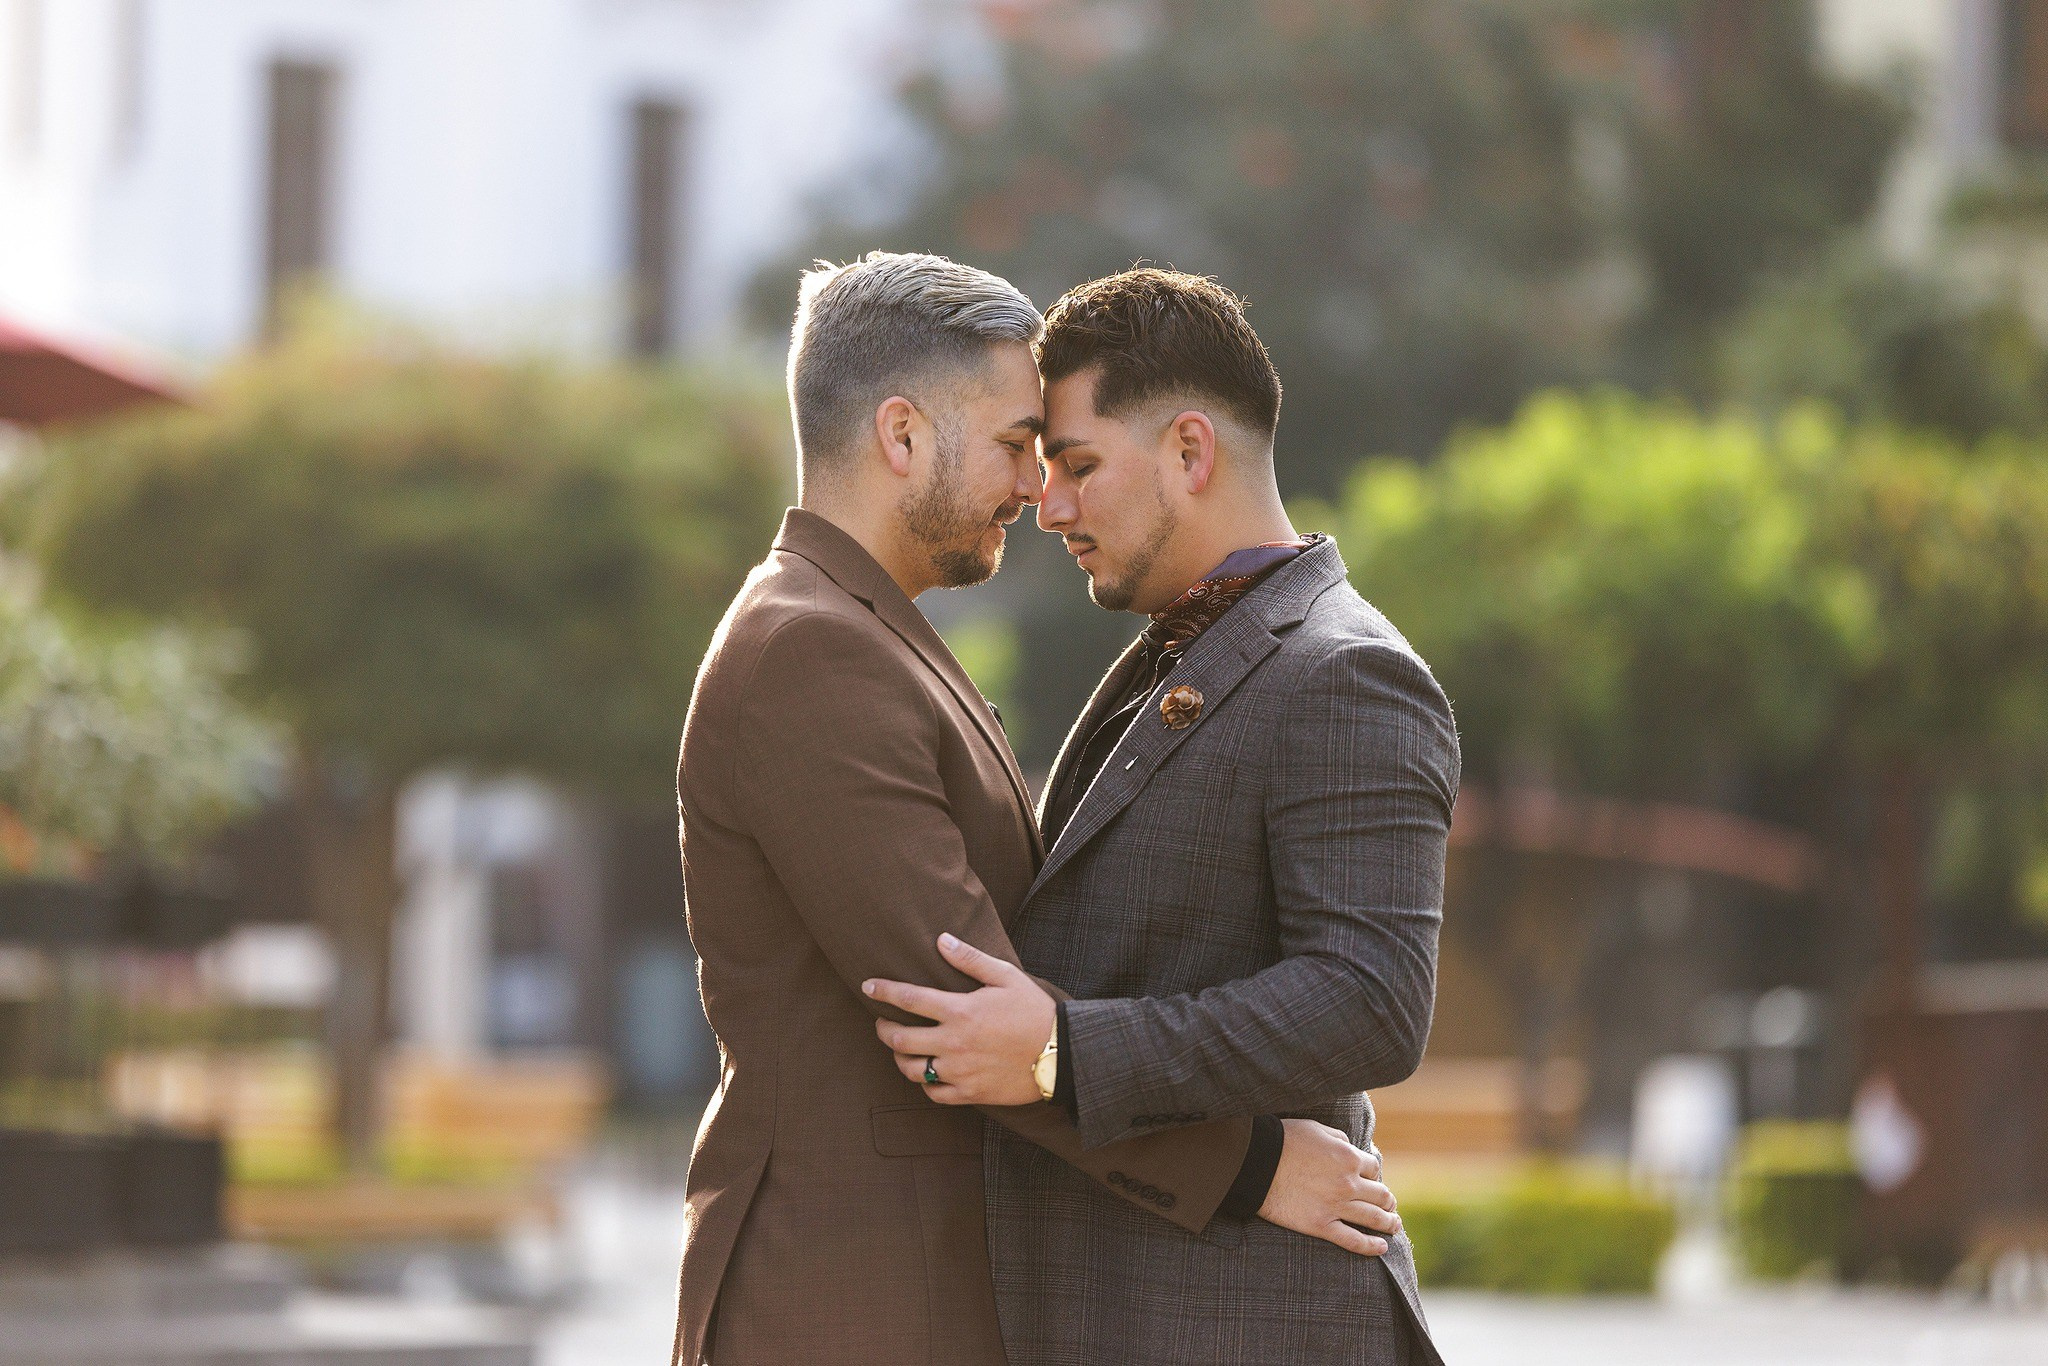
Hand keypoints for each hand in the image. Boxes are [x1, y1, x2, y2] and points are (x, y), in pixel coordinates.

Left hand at [864, 933, 1056, 1106]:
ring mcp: (960, 1071)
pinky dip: (925, 1084)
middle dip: (884, 1029)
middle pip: (900, 1039)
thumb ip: (970, 959)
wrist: (1061, 1054)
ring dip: (900, 1058)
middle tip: (883, 1022)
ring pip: (912, 1070)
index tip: (868, 986)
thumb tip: (941, 940)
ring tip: (902, 1049)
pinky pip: (934, 1093)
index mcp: (960, 1011)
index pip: (908, 998)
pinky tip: (928, 1073)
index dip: (883, 990)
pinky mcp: (970, 1092)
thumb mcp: (1007, 976)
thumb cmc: (1034, 1011)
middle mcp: (953, 1043)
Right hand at [1258, 1119, 1399, 1255]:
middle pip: (1381, 1195)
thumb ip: (1340, 1139)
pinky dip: (1371, 1246)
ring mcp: (1336, 1207)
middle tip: (1390, 1205)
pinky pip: (1353, 1240)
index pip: (1374, 1168)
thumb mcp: (1316, 1129)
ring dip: (1389, 1222)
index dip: (1373, 1173)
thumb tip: (1352, 1149)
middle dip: (1388, 1200)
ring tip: (1394, 1225)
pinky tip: (1382, 1247)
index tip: (1370, 1179)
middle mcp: (1348, 1183)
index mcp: (1349, 1157)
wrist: (1257, 1163)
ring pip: (1373, 1219)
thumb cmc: (1284, 1141)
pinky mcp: (1321, 1226)